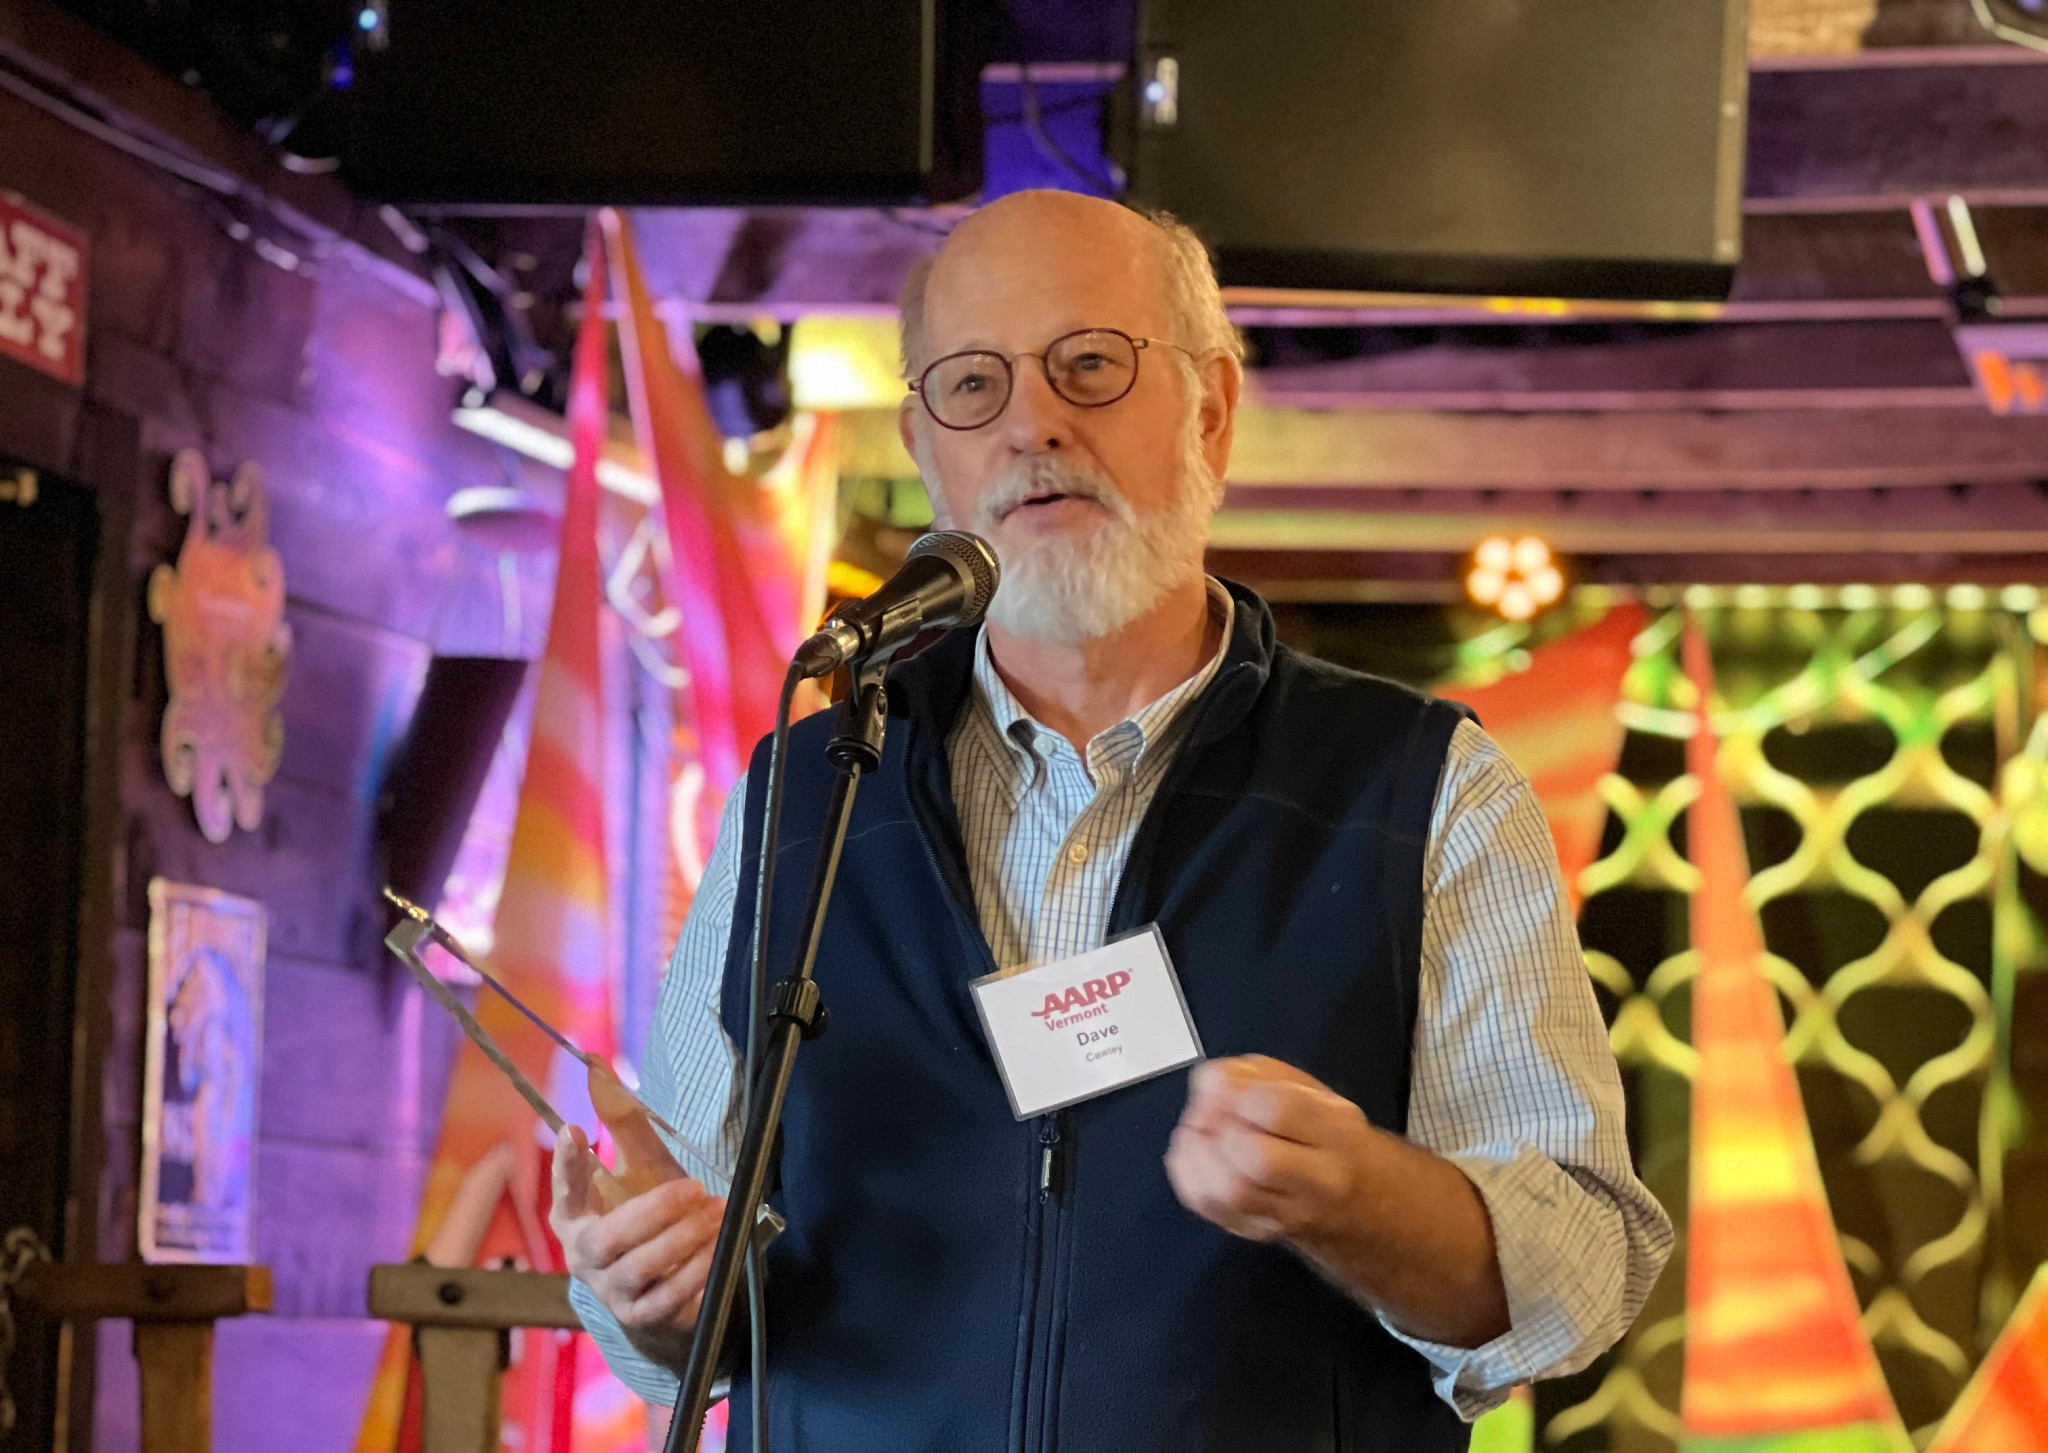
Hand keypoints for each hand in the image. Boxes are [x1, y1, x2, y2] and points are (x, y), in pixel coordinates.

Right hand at [550, 1124, 725, 1370]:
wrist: (666, 1284)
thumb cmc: (646, 1213)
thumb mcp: (639, 1166)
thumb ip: (622, 1121)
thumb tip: (596, 1064)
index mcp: (575, 1217)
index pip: (564, 1189)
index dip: (566, 1164)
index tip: (573, 1130)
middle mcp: (584, 1257)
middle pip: (606, 1238)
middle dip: (652, 1211)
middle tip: (694, 1187)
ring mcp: (610, 1292)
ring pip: (638, 1268)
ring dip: (681, 1239)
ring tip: (715, 1211)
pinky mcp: (641, 1317)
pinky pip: (667, 1298)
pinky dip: (696, 1271)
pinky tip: (718, 1246)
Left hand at [1164, 1055, 1376, 1245]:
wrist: (1354, 1201)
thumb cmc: (1324, 1134)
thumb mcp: (1305, 1087)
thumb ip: (1256, 1075)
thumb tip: (1210, 1083)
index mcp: (1336, 1129)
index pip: (1278, 1110)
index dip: (1237, 1095)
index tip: (1225, 1088)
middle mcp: (1320, 1178)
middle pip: (1256, 1158)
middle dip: (1217, 1128)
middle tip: (1206, 1111)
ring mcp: (1291, 1213)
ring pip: (1231, 1190)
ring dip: (1198, 1153)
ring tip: (1196, 1131)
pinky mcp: (1260, 1232)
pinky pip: (1212, 1207)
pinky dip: (1188, 1175)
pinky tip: (1192, 1154)